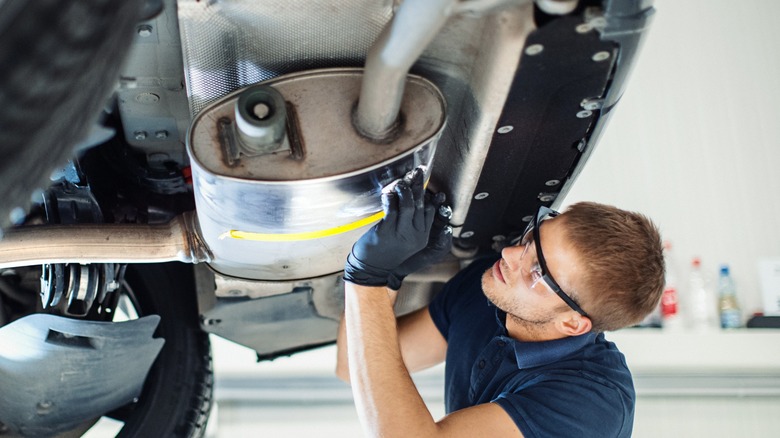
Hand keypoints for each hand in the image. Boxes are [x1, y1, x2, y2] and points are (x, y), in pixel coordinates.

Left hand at [344, 167, 435, 286]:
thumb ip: (412, 223)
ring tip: (400, 182)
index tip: (425, 180)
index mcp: (422, 236)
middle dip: (419, 185)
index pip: (430, 210)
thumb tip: (412, 198)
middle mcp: (415, 235)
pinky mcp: (386, 231)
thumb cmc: (387, 250)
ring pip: (408, 205)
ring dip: (404, 190)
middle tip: (418, 171)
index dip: (428, 193)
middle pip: (420, 204)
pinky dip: (390, 198)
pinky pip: (391, 210)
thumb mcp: (406, 240)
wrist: (372, 269)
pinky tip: (388, 193)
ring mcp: (401, 234)